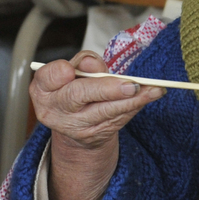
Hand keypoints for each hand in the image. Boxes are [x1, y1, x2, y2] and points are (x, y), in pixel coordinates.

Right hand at [31, 51, 164, 148]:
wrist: (75, 124)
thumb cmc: (76, 88)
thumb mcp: (74, 73)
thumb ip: (83, 64)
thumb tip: (92, 63)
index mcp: (44, 88)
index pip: (49, 77)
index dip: (59, 73)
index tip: (70, 69)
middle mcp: (54, 109)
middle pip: (79, 95)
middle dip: (108, 89)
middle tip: (133, 85)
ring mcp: (73, 126)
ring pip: (105, 111)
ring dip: (133, 100)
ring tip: (154, 90)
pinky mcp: (93, 136)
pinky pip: (118, 119)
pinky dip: (135, 107)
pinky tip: (149, 97)